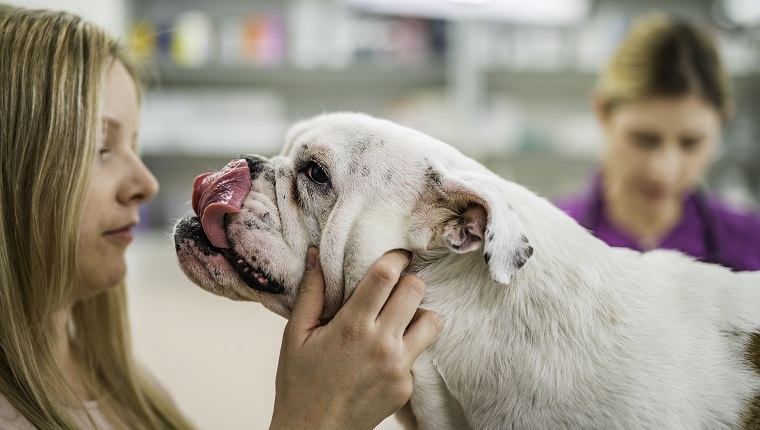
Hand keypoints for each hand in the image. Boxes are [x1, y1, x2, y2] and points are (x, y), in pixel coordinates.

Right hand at [269, 247, 442, 429]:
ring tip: (398, 317)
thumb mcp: (295, 336)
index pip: (387, 276)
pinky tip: (384, 353)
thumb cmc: (299, 384)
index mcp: (352, 327)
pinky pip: (419, 353)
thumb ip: (310, 293)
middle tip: (394, 287)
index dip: (395, 258)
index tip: (397, 255)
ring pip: (432, 321)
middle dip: (408, 282)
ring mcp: (398, 368)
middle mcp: (382, 345)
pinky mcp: (406, 386)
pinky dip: (407, 346)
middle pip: (416, 291)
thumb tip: (315, 255)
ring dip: (418, 313)